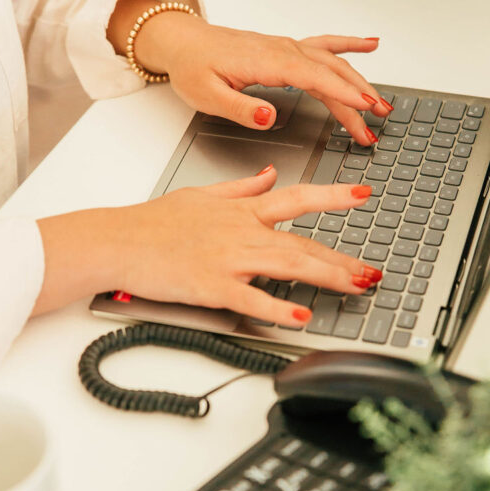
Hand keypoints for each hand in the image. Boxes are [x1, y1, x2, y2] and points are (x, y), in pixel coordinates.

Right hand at [34, 169, 382, 325]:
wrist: (117, 241)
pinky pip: (251, 299)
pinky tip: (302, 315)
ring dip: (327, 277)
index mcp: (241, 210)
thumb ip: (241, 187)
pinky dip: (278, 307)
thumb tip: (268, 175)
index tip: (363, 194)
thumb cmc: (153, 222)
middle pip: (303, 243)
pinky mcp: (211, 286)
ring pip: (288, 265)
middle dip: (343, 258)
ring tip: (356, 288)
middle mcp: (242, 232)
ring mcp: (228, 259)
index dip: (333, 196)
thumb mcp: (202, 194)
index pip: (297, 198)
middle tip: (372, 271)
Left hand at [107, 0, 393, 145]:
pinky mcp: (285, 50)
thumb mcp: (207, 95)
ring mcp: (286, 48)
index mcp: (265, 61)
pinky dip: (348, 45)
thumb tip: (266, 116)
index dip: (342, 93)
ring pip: (331, 64)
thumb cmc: (193, 67)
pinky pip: (324, 45)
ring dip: (358, 82)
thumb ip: (239, 108)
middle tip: (379, 120)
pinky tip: (369, 44)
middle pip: (329, 73)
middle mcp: (281, 50)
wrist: (182, 43)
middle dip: (358, 96)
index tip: (365, 107)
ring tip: (381, 104)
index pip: (313, 77)